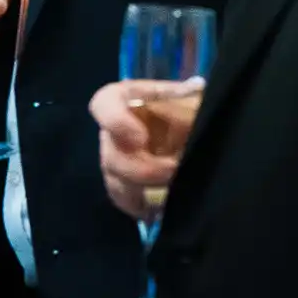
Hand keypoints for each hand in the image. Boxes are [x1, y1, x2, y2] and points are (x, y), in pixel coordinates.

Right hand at [92, 79, 203, 220]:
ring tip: (176, 192)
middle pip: (111, 155)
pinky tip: (165, 205)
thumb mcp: (193, 97)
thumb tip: (194, 91)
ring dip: (144, 191)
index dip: (114, 122)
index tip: (139, 138)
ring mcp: (117, 160)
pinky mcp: (126, 185)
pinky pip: (124, 200)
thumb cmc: (190, 107)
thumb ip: (189, 97)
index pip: (104, 105)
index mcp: (125, 101)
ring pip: (116, 181)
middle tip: (174, 171)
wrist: (194, 132)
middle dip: (142, 169)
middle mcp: (114, 132)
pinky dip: (143, 206)